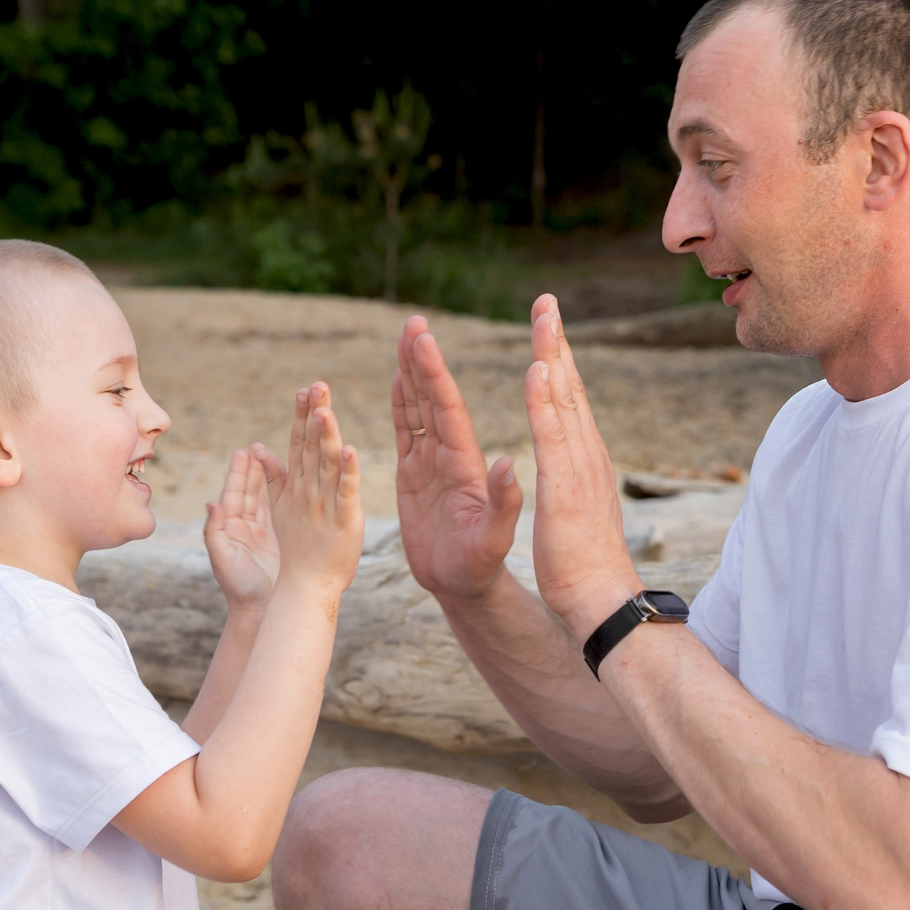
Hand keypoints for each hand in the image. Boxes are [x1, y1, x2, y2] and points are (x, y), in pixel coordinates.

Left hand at [202, 443, 286, 610]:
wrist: (259, 611)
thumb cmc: (239, 588)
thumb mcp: (223, 560)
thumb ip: (214, 532)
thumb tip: (211, 503)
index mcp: (229, 529)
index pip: (233, 495)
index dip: (238, 473)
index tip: (243, 452)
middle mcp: (243, 527)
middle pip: (247, 491)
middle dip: (252, 469)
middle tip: (257, 447)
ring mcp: (260, 533)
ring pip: (262, 498)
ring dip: (266, 477)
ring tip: (271, 457)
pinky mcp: (277, 539)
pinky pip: (277, 511)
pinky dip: (280, 494)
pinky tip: (288, 480)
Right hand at [270, 382, 364, 606]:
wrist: (305, 588)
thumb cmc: (296, 551)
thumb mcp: (280, 510)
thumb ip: (272, 479)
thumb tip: (259, 449)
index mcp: (297, 487)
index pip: (299, 444)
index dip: (302, 417)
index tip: (305, 390)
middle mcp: (308, 491)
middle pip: (311, 446)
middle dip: (313, 415)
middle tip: (316, 385)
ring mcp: (325, 505)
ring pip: (327, 463)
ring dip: (327, 435)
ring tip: (326, 408)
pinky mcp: (344, 520)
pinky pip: (346, 492)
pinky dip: (349, 472)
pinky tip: (351, 450)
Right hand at [391, 316, 521, 600]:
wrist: (464, 586)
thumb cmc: (480, 566)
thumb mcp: (494, 539)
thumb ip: (502, 504)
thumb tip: (512, 466)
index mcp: (466, 464)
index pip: (448, 410)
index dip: (435, 374)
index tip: (425, 340)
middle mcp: (449, 455)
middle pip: (432, 398)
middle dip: (422, 360)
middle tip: (413, 322)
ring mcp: (431, 463)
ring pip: (418, 408)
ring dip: (411, 373)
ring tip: (406, 337)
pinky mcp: (414, 476)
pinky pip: (406, 433)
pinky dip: (400, 405)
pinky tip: (397, 379)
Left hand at [522, 295, 642, 634]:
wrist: (603, 599)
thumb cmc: (587, 563)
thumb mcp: (579, 508)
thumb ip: (577, 478)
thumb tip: (575, 460)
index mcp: (584, 458)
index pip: (569, 399)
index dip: (559, 360)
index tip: (549, 325)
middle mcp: (586, 453)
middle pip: (569, 387)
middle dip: (556, 341)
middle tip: (546, 300)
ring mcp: (580, 466)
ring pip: (565, 399)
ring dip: (553, 354)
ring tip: (543, 316)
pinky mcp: (567, 485)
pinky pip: (554, 434)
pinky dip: (546, 399)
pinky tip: (538, 369)